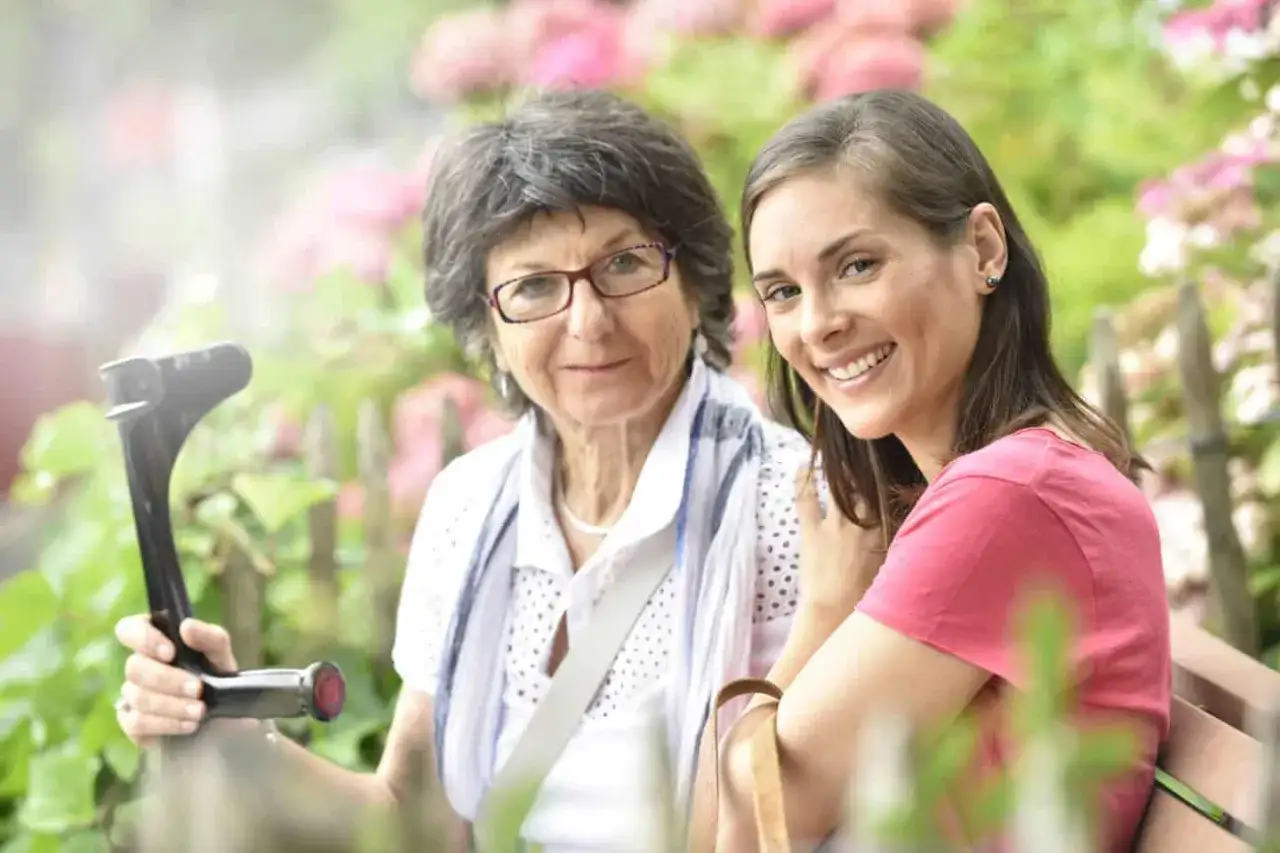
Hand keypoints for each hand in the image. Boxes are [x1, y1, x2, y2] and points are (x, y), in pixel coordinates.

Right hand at [113, 615, 240, 747]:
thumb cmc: (220, 682)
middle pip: (134, 667)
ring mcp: (133, 696)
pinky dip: (167, 723)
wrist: (227, 723)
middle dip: (168, 679)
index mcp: (157, 642)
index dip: (143, 638)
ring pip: (137, 697)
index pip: (129, 629)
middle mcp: (140, 666)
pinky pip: (138, 723)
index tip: (170, 652)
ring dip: (172, 705)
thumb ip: (210, 637)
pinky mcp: (133, 724)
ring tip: (200, 711)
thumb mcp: (223, 658)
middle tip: (197, 689)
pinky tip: (189, 724)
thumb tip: (186, 627)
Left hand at [795, 465, 885, 624]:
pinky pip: (806, 498)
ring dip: (839, 469)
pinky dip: (803, 479)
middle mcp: (863, 521)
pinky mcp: (812, 530)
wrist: (834, 611)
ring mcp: (835, 524)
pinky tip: (802, 464)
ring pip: (839, 486)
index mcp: (886, 531)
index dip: (890, 480)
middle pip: (867, 485)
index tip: (890, 466)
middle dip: (866, 468)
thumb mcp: (891, 565)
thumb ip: (897, 541)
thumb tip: (905, 526)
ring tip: (837, 454)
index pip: (890, 496)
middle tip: (864, 454)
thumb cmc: (867, 596)